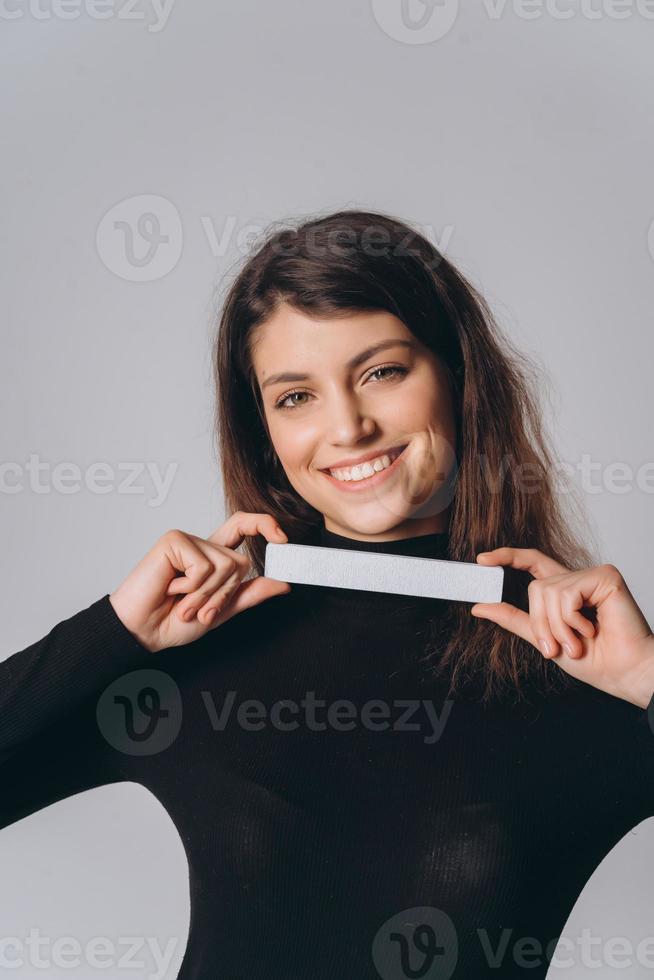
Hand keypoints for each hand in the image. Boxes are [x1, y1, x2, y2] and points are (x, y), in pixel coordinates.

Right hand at [109, 513, 290, 652]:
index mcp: (213, 557)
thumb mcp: (221, 610)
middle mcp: (202, 545)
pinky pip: (204, 566)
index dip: (265, 525)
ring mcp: (187, 541)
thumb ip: (250, 594)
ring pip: (225, 565)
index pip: (244, 526)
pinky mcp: (174, 541)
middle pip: (240, 561)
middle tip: (198, 609)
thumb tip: (284, 583)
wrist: (143, 632)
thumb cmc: (173, 622)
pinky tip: (171, 588)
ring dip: (206, 595)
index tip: (282, 541)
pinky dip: (191, 587)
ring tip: (182, 602)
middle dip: (224, 594)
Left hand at [470, 548, 653, 707]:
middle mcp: (577, 579)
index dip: (507, 557)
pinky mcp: (605, 576)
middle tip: (556, 648)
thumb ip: (513, 619)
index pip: (532, 563)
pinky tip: (591, 630)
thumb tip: (479, 606)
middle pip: (536, 587)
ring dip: (558, 627)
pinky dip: (572, 619)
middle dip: (541, 623)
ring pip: (548, 592)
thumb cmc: (595, 660)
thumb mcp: (543, 639)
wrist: (624, 673)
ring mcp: (592, 575)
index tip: (481, 560)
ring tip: (578, 643)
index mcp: (565, 590)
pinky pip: (567, 593)